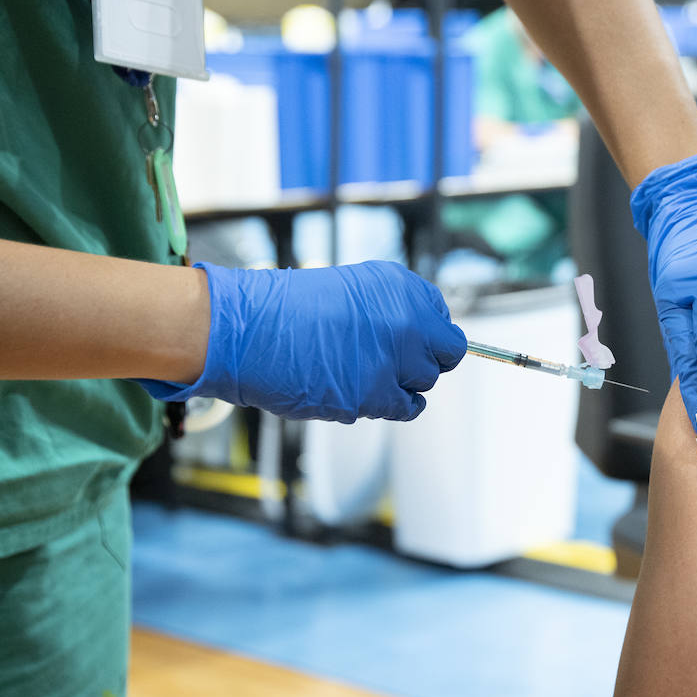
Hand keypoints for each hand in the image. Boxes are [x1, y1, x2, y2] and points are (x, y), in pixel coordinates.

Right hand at [138, 261, 466, 422]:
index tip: (419, 342)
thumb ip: (395, 308)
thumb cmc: (290, 310)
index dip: (429, 335)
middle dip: (425, 360)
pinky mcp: (375, 395)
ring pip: (425, 382)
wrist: (250, 330)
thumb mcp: (353, 288)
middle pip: (445, 353)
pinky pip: (407, 408)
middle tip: (397, 362)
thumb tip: (423, 333)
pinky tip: (374, 395)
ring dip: (404, 382)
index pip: (443, 320)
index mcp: (401, 288)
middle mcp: (406, 321)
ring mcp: (394, 360)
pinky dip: (395, 405)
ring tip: (366, 372)